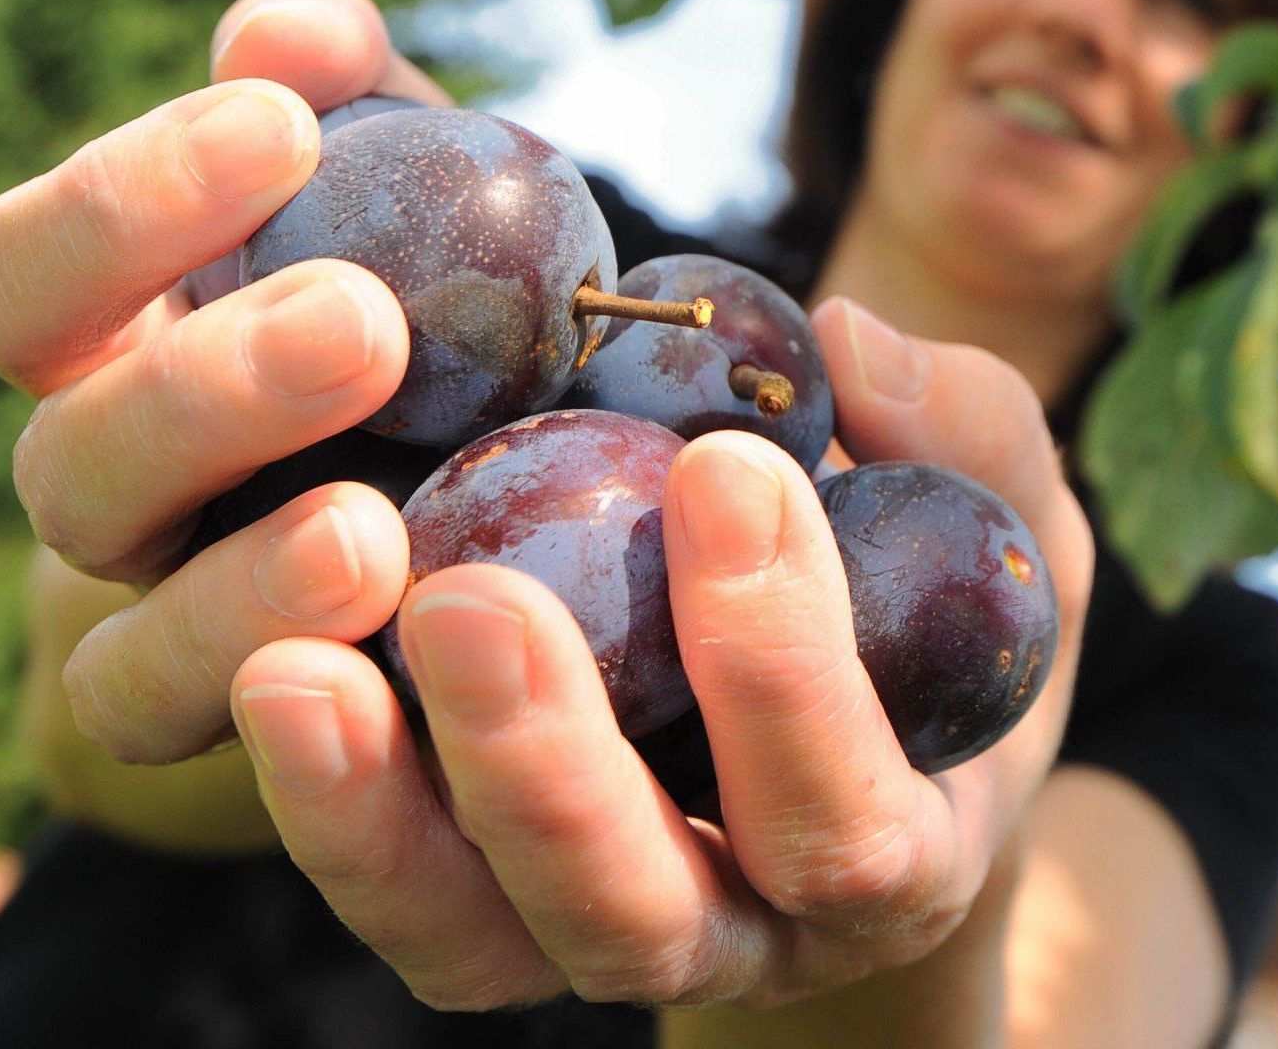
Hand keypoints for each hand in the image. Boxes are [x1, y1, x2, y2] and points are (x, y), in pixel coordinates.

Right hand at [0, 0, 446, 761]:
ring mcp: (172, 635)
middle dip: (207, 390)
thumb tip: (294, 27)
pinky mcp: (260, 743)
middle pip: (74, 462)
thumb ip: (347, 102)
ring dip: (248, 587)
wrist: (469, 479)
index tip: (284, 123)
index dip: (127, 203)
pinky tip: (414, 642)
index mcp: (113, 347)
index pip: (26, 281)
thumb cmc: (419, 301)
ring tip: (376, 534)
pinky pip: (242, 762)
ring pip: (133, 648)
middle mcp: (115, 495)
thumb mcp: (397, 189)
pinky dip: (308, 705)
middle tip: (364, 323)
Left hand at [227, 304, 1093, 1011]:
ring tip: (296, 667)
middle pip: (638, 910)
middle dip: (551, 764)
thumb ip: (966, 434)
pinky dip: (331, 806)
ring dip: (386, 813)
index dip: (784, 667)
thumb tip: (850, 340)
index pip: (842, 813)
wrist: (865, 730)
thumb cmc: (940, 611)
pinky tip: (274, 668)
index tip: (729, 470)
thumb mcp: (1004, 519)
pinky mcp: (489, 902)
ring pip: (485, 937)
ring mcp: (602, 927)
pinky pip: (403, 893)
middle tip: (472, 600)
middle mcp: (745, 931)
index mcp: (898, 853)